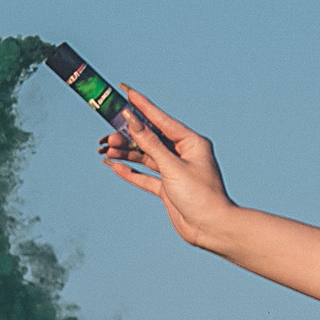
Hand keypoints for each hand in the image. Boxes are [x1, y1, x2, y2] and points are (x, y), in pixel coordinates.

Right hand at [97, 87, 236, 248]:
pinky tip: (115, 165)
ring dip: (127, 153)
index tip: (127, 91)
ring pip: (146, 156)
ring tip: (106, 149)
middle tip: (108, 133)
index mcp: (191, 142)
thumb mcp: (172, 166)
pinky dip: (131, 171)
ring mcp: (176, 171)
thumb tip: (133, 120)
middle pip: (151, 138)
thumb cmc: (200, 195)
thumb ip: (150, 143)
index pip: (161, 119)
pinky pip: (146, 176)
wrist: (212, 228)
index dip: (142, 106)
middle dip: (128, 136)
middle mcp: (184, 154)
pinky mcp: (169, 188)